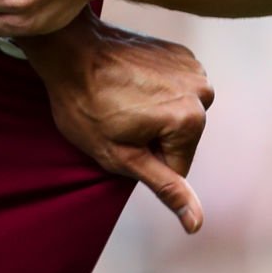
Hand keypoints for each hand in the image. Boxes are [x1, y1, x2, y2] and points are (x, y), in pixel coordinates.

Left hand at [23, 19, 214, 233]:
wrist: (69, 48)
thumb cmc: (86, 104)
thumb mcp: (120, 156)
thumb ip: (164, 187)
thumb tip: (197, 224)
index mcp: (191, 121)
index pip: (177, 168)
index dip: (144, 159)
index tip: (120, 136)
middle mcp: (202, 91)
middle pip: (181, 139)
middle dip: (152, 136)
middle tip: (117, 116)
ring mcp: (192, 68)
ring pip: (178, 115)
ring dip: (154, 113)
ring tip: (121, 97)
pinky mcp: (180, 54)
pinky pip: (174, 89)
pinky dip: (155, 90)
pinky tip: (129, 81)